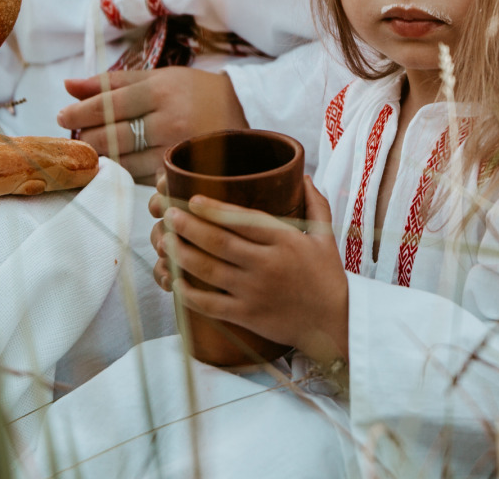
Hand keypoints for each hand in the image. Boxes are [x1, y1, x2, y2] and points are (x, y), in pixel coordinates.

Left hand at [59, 67, 247, 178]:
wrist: (244, 113)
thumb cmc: (196, 92)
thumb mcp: (159, 78)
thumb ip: (113, 82)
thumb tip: (68, 85)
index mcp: (162, 91)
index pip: (109, 105)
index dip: (80, 113)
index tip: (63, 117)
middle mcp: (169, 122)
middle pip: (112, 137)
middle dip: (86, 140)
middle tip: (76, 139)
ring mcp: (176, 151)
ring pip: (123, 163)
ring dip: (102, 160)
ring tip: (94, 152)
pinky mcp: (181, 175)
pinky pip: (142, 178)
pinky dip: (125, 173)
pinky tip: (121, 164)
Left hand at [150, 176, 348, 364]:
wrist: (334, 322)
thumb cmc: (328, 277)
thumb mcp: (326, 236)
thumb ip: (315, 204)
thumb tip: (302, 176)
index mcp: (284, 241)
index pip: (242, 220)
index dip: (213, 209)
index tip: (191, 199)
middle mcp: (267, 264)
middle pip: (219, 242)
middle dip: (188, 227)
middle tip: (167, 215)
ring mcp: (254, 291)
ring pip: (209, 270)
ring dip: (183, 254)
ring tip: (164, 240)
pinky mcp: (247, 315)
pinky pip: (211, 304)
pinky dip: (189, 293)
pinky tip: (175, 281)